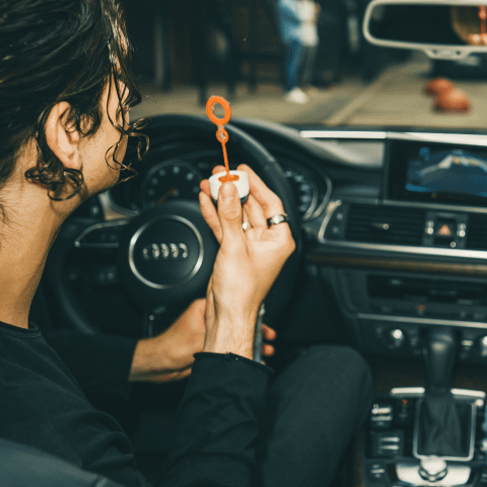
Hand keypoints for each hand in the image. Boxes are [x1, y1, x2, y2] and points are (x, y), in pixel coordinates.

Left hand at [129, 298, 277, 381]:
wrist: (160, 365)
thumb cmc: (171, 348)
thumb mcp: (200, 337)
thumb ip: (221, 335)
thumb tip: (240, 332)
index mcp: (205, 308)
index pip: (234, 306)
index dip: (251, 315)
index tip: (263, 321)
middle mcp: (210, 319)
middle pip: (238, 321)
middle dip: (255, 331)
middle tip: (269, 338)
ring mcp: (212, 333)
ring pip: (236, 335)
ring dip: (250, 342)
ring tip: (265, 350)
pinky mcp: (212, 346)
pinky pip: (231, 346)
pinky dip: (242, 350)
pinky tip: (252, 356)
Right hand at [197, 164, 294, 358]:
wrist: (227, 315)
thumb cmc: (241, 292)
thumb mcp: (235, 247)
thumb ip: (230, 215)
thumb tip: (228, 190)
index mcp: (279, 240)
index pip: (270, 202)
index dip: (257, 184)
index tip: (244, 170)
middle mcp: (267, 242)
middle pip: (252, 206)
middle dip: (236, 189)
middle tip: (222, 174)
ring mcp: (250, 246)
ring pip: (236, 215)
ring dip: (223, 200)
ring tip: (210, 183)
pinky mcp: (234, 251)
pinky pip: (226, 226)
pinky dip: (216, 214)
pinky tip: (206, 200)